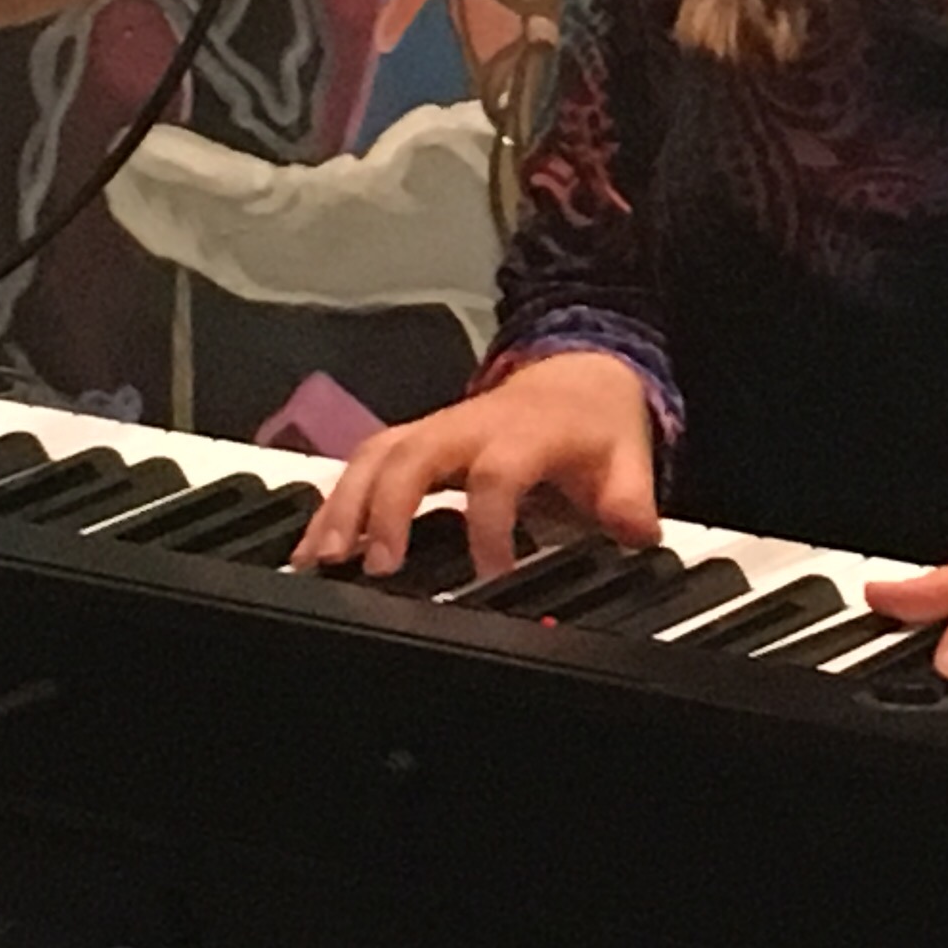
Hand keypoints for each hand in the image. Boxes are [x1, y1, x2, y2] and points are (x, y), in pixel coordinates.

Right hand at [291, 349, 659, 580]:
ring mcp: (434, 430)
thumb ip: (628, 498)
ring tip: (319, 562)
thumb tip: (636, 535)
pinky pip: (363, 463)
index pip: (496, 473)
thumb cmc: (594, 422)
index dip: (490, 524)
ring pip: (374, 457)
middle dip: (388, 509)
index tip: (489, 577)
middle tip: (376, 568)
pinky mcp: (413, 439)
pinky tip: (311, 548)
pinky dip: (333, 501)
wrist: (576, 371)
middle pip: (412, 457)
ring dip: (344, 506)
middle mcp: (467, 426)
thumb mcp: (626, 455)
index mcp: (523, 432)